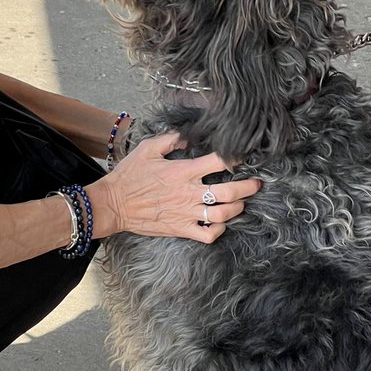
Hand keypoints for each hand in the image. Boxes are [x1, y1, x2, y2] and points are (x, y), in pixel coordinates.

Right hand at [89, 132, 260, 243]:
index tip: (242, 157)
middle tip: (256, 184)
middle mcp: (188, 192)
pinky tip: (219, 223)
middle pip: (230, 192)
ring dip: (237, 208)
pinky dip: (219, 230)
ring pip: (223, 215)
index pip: (218, 162)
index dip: (235, 158)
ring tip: (241, 203)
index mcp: (183, 171)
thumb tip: (188, 136)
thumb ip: (171, 140)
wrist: (113, 204)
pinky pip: (208, 234)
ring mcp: (186, 213)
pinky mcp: (181, 228)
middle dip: (248, 187)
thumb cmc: (129, 175)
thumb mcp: (148, 149)